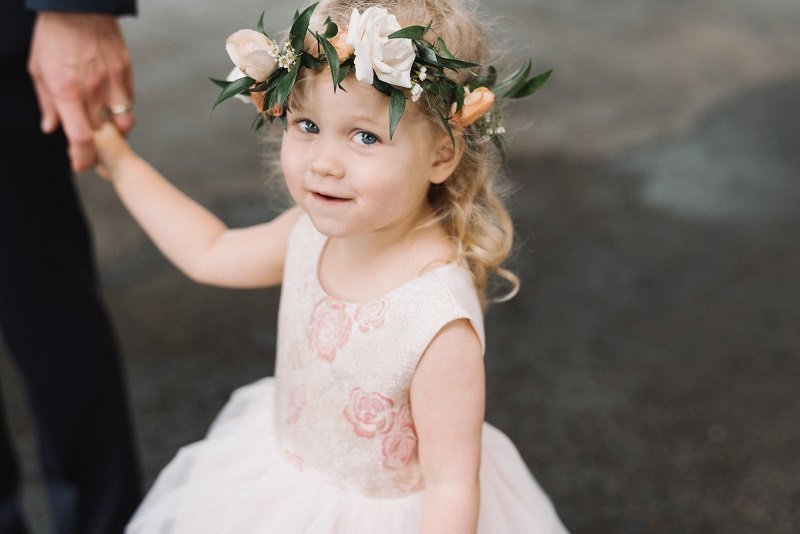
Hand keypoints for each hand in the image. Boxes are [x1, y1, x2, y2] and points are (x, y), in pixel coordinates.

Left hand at [28, 12, 134, 172]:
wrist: (78, 7)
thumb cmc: (54, 36)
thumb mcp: (38, 69)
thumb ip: (46, 103)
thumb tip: (51, 128)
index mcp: (67, 92)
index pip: (81, 139)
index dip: (83, 159)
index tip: (81, 165)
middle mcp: (93, 91)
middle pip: (103, 137)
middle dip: (97, 148)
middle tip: (91, 149)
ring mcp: (113, 83)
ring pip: (124, 124)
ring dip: (116, 133)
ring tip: (106, 130)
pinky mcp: (126, 74)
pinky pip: (129, 102)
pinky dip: (122, 111)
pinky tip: (112, 106)